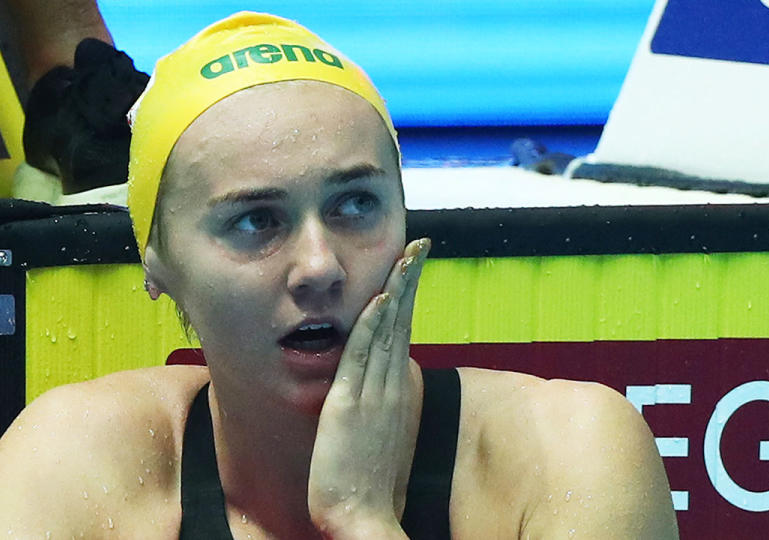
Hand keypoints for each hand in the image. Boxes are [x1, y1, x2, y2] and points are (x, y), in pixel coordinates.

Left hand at [308, 238, 430, 537]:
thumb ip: (378, 407)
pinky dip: (371, 325)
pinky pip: (362, 357)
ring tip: (405, 255)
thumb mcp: (378, 436)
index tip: (413, 265)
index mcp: (397, 391)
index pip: (404, 331)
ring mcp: (373, 395)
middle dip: (410, 280)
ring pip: (388, 331)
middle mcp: (391, 387)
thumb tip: (378, 389)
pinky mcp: (349, 406)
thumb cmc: (367, 482)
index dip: (408, 295)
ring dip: (395, 290)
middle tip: (419, 244)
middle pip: (402, 321)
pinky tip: (376, 298)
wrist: (361, 517)